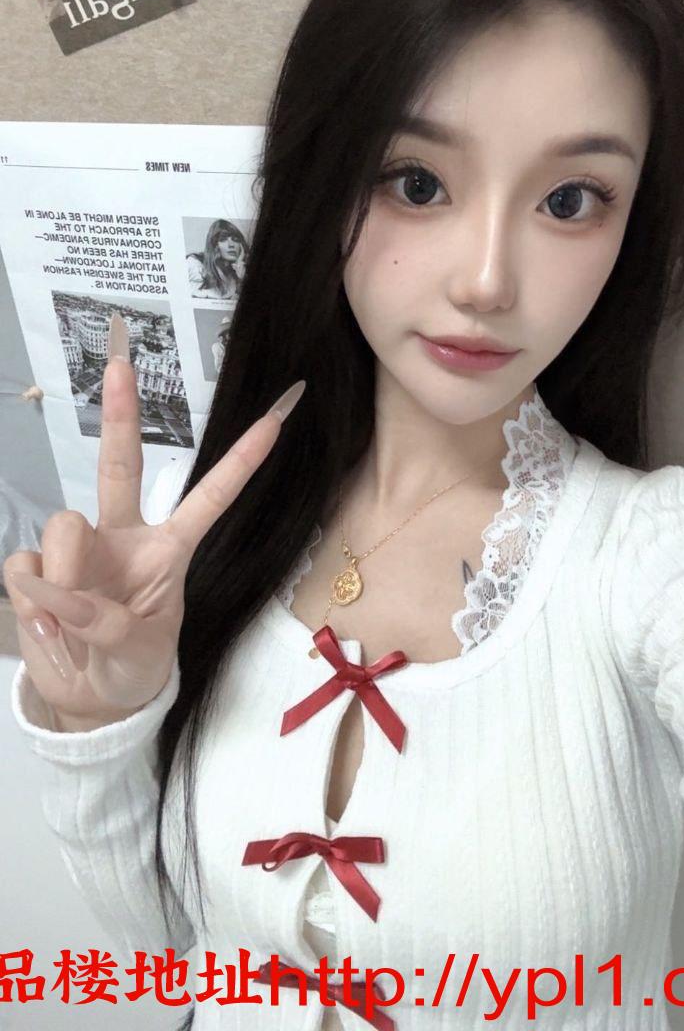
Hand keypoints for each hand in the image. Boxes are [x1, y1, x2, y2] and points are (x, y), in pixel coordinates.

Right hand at [3, 313, 304, 729]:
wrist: (93, 701)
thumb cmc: (133, 666)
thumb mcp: (138, 650)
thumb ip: (102, 620)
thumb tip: (52, 588)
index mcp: (170, 549)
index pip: (211, 497)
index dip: (241, 460)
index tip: (277, 418)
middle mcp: (124, 536)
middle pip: (120, 466)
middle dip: (121, 415)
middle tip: (121, 363)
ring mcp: (79, 550)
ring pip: (64, 526)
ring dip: (63, 573)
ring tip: (66, 621)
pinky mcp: (36, 570)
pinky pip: (24, 567)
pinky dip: (31, 599)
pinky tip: (43, 624)